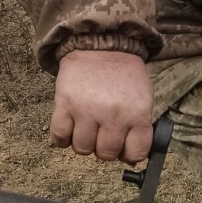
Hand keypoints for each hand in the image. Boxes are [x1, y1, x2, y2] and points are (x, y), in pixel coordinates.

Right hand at [50, 48, 153, 163]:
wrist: (101, 44)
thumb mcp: (143, 98)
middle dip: (104, 148)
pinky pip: (59, 137)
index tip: (124, 147)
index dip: (129, 154)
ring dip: (83, 143)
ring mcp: (87, 110)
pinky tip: (70, 127)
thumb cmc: (124, 75)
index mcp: (137, 114)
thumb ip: (138, 126)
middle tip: (103, 134)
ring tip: (86, 128)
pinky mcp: (64, 104)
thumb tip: (131, 158)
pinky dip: (62, 138)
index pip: (135, 153)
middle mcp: (113, 115)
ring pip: (81, 148)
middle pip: (105, 154)